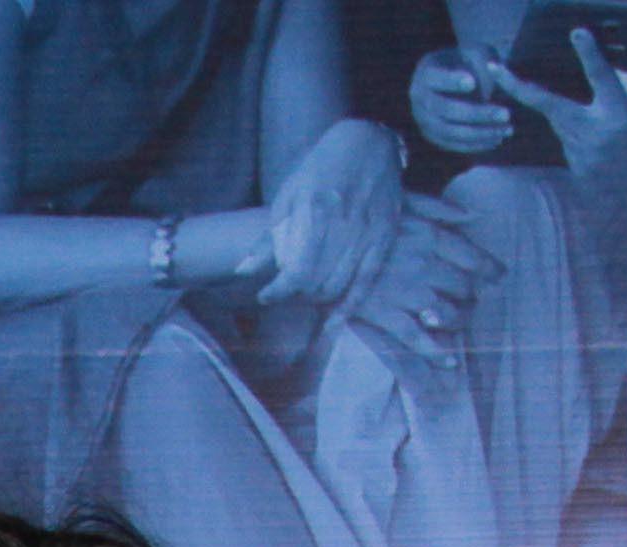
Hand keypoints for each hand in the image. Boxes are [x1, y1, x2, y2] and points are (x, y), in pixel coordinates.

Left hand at [259, 117, 408, 310]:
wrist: (370, 142)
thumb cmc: (322, 167)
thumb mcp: (288, 194)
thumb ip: (268, 237)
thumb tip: (242, 272)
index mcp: (316, 210)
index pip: (297, 270)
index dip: (278, 291)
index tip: (265, 295)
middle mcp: (345, 224)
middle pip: (317, 283)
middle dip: (297, 294)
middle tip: (288, 287)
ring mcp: (368, 233)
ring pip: (338, 287)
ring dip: (317, 299)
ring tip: (306, 291)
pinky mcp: (384, 238)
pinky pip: (366, 284)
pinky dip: (348, 308)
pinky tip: (332, 324)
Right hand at [329, 190, 499, 369]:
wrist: (316, 246)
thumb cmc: (358, 220)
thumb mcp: (399, 200)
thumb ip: (437, 207)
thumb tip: (472, 216)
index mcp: (428, 235)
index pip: (472, 256)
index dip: (490, 268)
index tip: (499, 275)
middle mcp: (423, 265)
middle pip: (464, 286)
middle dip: (472, 295)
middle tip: (470, 298)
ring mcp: (405, 292)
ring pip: (447, 313)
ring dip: (458, 320)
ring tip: (458, 321)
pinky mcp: (384, 314)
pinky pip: (417, 338)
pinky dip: (436, 352)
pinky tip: (450, 361)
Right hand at [407, 43, 514, 154]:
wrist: (458, 77)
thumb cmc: (470, 60)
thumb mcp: (477, 52)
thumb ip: (483, 62)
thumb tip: (486, 89)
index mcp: (426, 73)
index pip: (435, 79)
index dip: (451, 81)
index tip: (472, 82)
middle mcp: (419, 99)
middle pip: (445, 110)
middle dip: (477, 113)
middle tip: (506, 114)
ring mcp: (424, 120)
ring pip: (451, 132)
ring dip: (481, 133)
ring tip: (506, 130)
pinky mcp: (434, 136)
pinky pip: (454, 145)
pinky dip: (476, 144)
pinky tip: (498, 139)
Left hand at [483, 20, 626, 217]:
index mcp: (621, 114)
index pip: (601, 78)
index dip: (589, 54)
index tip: (577, 32)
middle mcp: (596, 135)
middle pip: (549, 105)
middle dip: (519, 87)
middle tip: (496, 68)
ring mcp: (582, 154)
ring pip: (555, 118)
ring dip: (544, 99)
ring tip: (522, 80)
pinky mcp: (577, 167)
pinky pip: (565, 136)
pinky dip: (568, 124)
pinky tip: (575, 119)